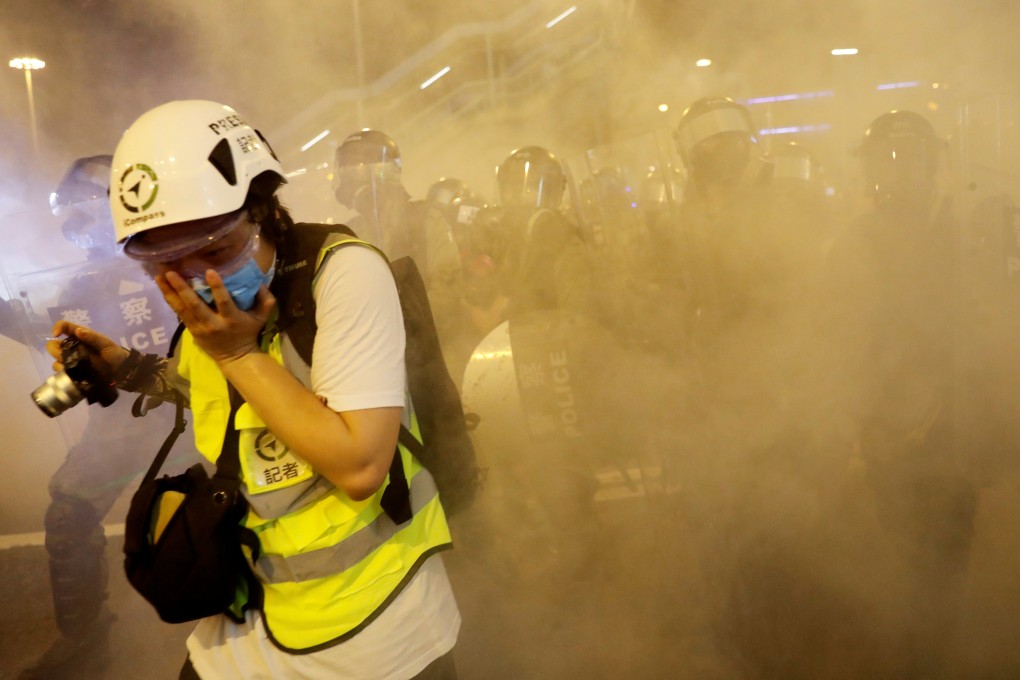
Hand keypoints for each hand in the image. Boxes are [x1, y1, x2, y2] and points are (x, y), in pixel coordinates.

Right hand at [47, 322, 128, 377]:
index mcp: (80, 335)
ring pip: (55, 359)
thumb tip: (78, 331)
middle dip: (56, 350)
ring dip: (59, 362)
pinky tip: (71, 373)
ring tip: (71, 365)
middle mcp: (73, 346)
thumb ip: (93, 337)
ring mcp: (72, 359)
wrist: (120, 370)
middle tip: (65, 355)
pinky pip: (62, 371)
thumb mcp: (106, 343)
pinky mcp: (73, 370)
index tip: (56, 334)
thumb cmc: (114, 353)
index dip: (57, 327)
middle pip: (53, 345)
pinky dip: (63, 372)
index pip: (64, 326)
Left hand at [156, 269, 274, 364]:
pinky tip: (162, 288)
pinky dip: (170, 300)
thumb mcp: (262, 318)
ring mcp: (200, 328)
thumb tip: (260, 282)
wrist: (236, 357)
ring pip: (182, 309)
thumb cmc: (248, 332)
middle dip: (182, 289)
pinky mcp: (192, 331)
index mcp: (231, 319)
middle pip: (195, 306)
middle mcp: (213, 324)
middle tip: (171, 273)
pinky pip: (179, 314)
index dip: (217, 287)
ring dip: (169, 293)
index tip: (209, 271)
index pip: (224, 302)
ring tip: (159, 277)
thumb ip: (266, 300)